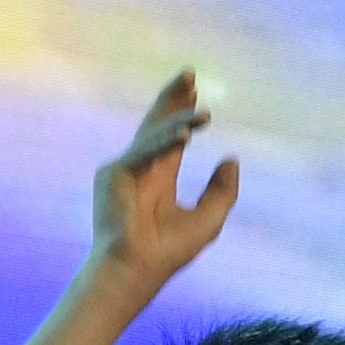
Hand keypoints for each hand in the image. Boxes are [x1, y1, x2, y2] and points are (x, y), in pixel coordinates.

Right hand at [87, 71, 238, 288]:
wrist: (137, 270)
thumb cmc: (168, 252)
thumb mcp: (208, 219)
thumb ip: (222, 191)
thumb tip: (231, 159)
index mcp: (159, 179)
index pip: (172, 138)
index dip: (183, 114)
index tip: (195, 92)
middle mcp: (140, 169)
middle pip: (158, 124)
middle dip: (173, 98)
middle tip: (189, 73)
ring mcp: (124, 170)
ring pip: (153, 133)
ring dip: (175, 115)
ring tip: (197, 101)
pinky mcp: (113, 174)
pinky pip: (145, 150)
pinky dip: (165, 141)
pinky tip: (187, 133)